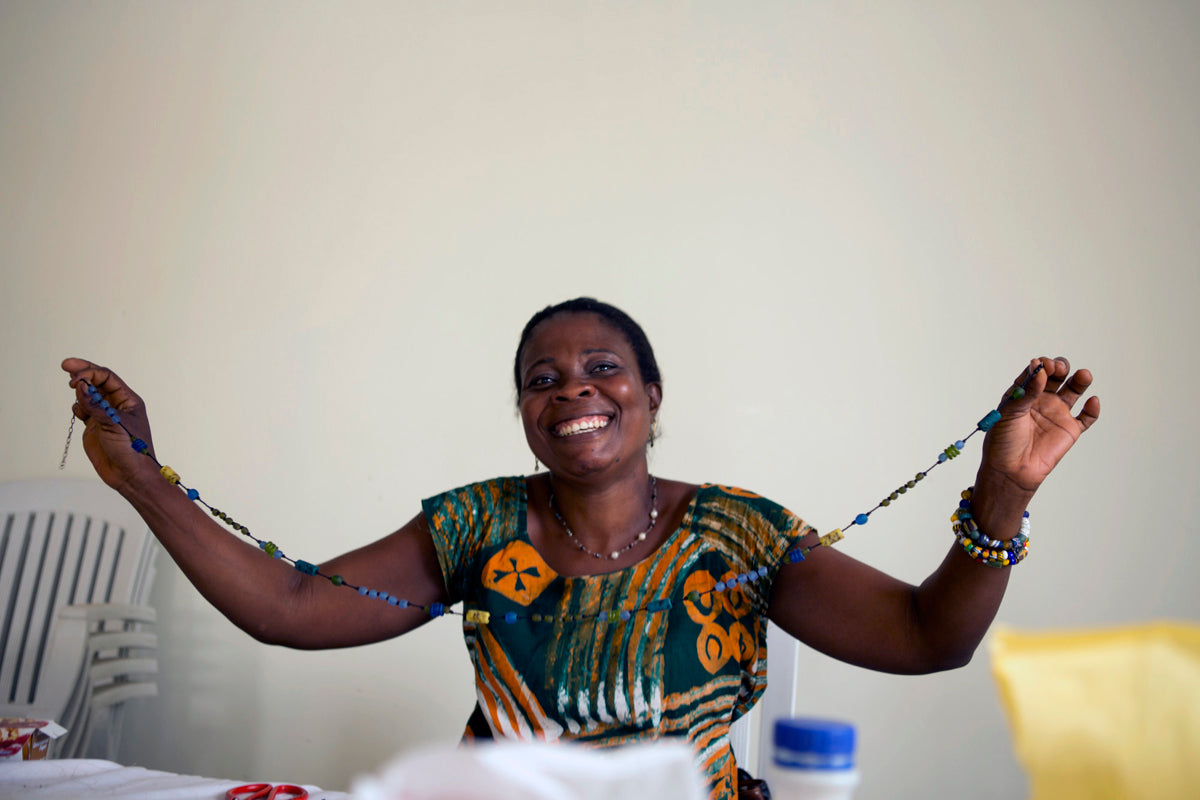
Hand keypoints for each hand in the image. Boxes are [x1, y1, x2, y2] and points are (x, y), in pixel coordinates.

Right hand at [61, 358, 157, 490]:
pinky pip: (83, 409)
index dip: (90, 373)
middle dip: (83, 372)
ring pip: (89, 394)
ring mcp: (104, 415)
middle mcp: (116, 405)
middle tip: (66, 364)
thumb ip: (95, 406)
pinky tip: (78, 411)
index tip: (75, 379)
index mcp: (127, 400)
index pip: (107, 378)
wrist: (129, 475)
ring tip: (77, 396)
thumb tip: (81, 386)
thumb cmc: (131, 449)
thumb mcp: (114, 425)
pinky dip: (78, 406)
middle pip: (97, 381)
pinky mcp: (95, 426)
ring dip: (80, 391)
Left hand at [977, 356, 1100, 496]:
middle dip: (1060, 367)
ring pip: (1074, 390)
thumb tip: (1040, 370)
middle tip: (1060, 368)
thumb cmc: (1003, 441)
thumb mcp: (1009, 412)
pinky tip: (1092, 401)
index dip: (1041, 365)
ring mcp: (1057, 413)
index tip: (1043, 364)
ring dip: (1080, 380)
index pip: (1036, 372)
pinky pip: (1086, 417)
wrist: (1010, 470)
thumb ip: (1026, 392)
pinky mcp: (1069, 430)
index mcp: (1024, 393)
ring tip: (1083, 375)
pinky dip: (1093, 409)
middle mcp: (1042, 399)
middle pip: (1057, 376)